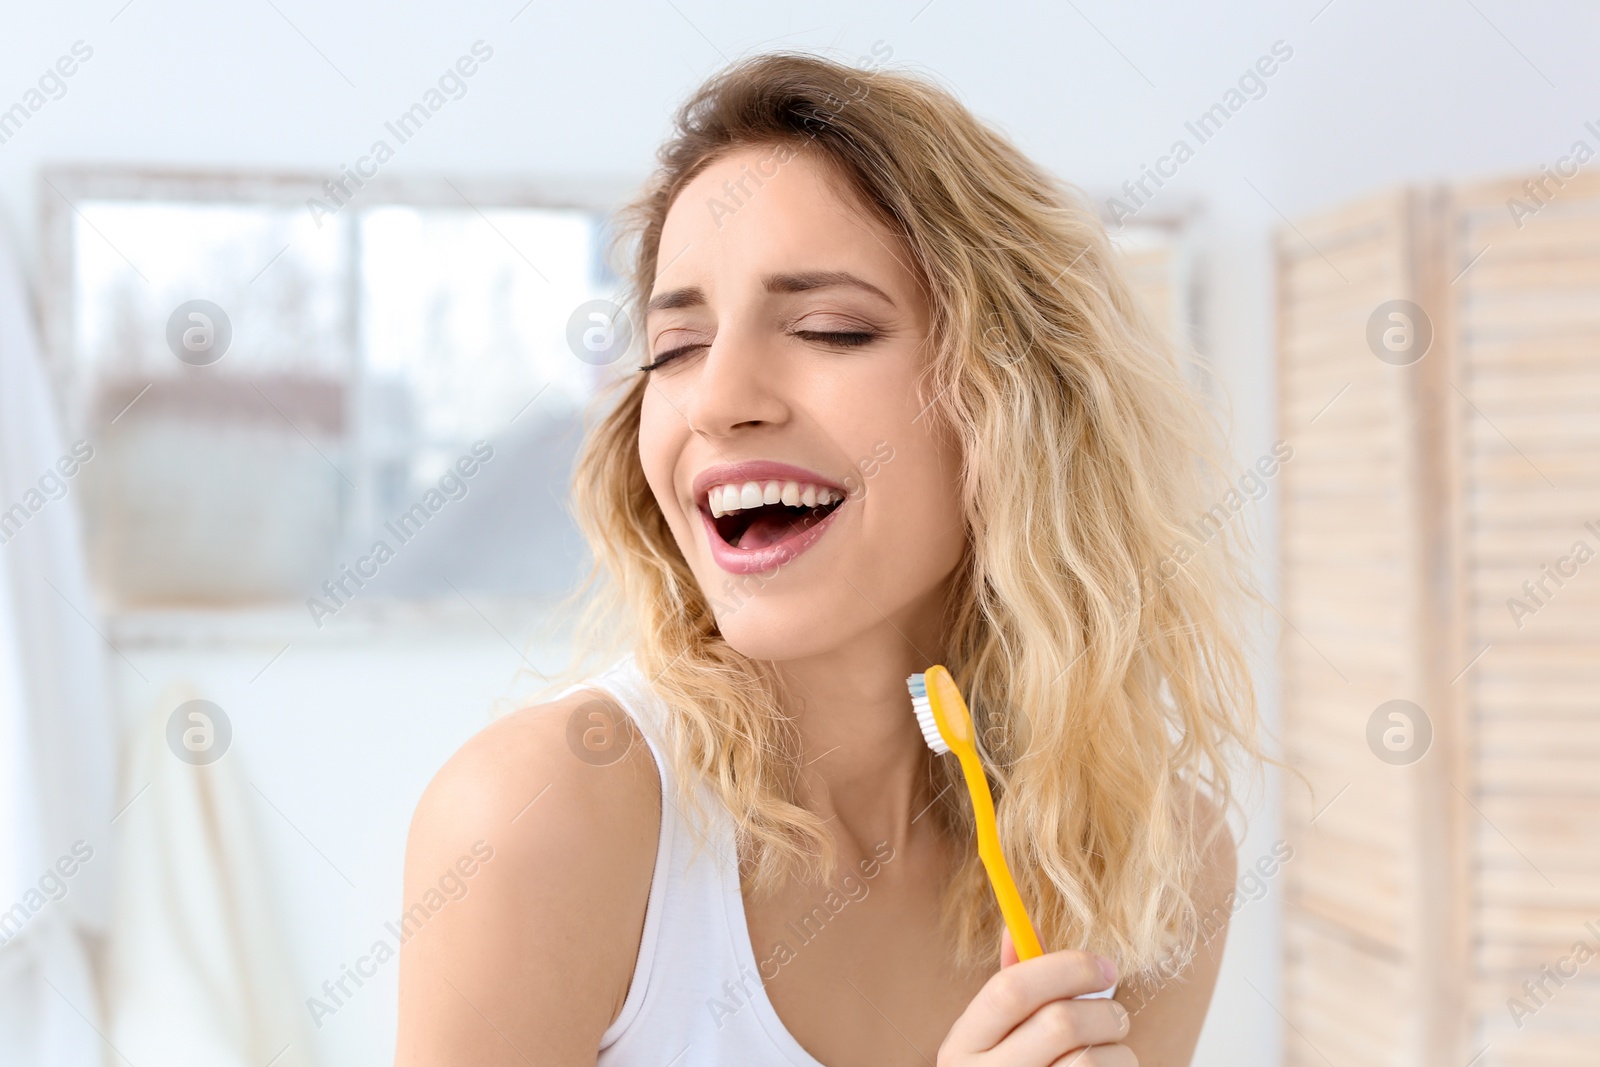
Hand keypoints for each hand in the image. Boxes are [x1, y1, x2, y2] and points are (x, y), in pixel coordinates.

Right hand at [938, 928, 1134, 1065]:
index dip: (1065, 967)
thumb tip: (1015, 928)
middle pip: (1060, 1024)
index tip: (1105, 965)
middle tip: (1116, 1012)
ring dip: (1120, 1052)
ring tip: (1113, 1055)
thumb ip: (1010, 990)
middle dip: (1103, 1009)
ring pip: (1092, 1063)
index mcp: (962, 1047)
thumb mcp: (992, 1041)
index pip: (1010, 989)